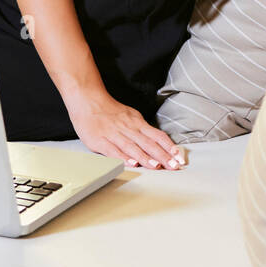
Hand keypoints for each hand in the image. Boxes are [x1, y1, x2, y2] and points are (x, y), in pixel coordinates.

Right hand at [66, 90, 187, 169]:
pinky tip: (131, 163)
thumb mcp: (129, 115)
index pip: (157, 135)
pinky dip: (123, 157)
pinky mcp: (99, 140)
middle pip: (148, 143)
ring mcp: (113, 134)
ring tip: (156, 166)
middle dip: (162, 156)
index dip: (168, 147)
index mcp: (136, 122)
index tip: (178, 157)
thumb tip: (158, 142)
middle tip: (173, 166)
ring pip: (132, 147)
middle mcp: (127, 128)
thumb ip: (142, 129)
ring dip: (145, 158)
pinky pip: (113, 150)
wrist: (87, 99)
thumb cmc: (109, 110)